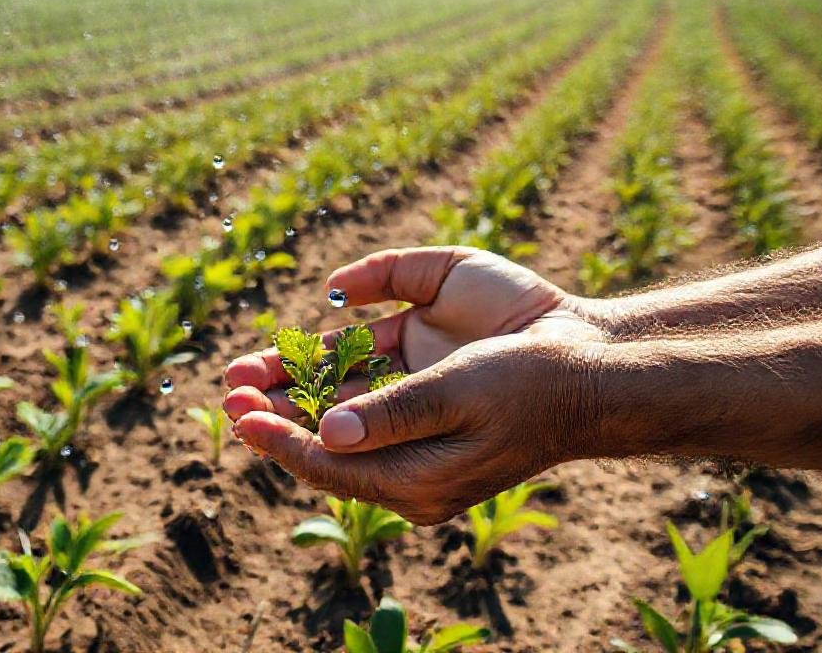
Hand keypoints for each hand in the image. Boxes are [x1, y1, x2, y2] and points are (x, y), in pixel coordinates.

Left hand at [223, 247, 606, 523]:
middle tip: (229, 388)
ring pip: (335, 401)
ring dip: (290, 384)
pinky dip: (329, 357)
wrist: (593, 361)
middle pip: (323, 435)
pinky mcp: (419, 373)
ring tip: (243, 370)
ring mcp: (410, 411)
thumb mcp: (459, 399)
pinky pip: (364, 368)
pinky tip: (300, 344)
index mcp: (414, 479)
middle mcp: (404, 451)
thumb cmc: (531, 386)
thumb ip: (392, 416)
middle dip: (273, 411)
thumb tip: (326, 435)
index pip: (329, 465)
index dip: (277, 441)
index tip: (237, 417)